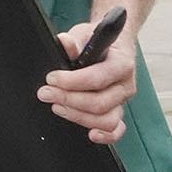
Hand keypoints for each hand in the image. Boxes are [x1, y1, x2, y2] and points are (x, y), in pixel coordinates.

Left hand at [38, 22, 137, 144]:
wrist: (112, 47)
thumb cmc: (97, 42)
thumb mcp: (84, 34)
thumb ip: (74, 41)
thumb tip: (64, 42)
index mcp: (121, 64)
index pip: (98, 78)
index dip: (72, 81)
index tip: (52, 78)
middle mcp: (125, 85)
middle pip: (99, 103)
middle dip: (68, 99)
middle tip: (46, 93)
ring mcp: (121, 101)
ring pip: (106, 120)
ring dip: (78, 116)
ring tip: (57, 106)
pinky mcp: (116, 111)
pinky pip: (116, 130)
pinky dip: (106, 136)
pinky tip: (90, 134)